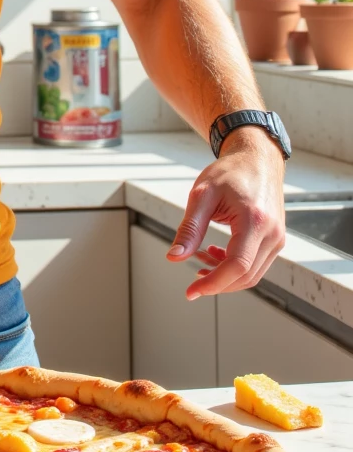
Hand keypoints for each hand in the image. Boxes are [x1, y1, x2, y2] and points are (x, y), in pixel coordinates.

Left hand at [167, 129, 285, 298]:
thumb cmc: (230, 172)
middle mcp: (272, 233)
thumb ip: (189, 229)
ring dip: (225, 276)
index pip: (237, 266)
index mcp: (255, 220)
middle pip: (246, 276)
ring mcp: (278, 238)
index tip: (191, 292)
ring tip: (201, 259)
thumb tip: (174, 256)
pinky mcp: (276, 239)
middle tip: (192, 280)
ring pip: (253, 275)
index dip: (213, 284)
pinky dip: (235, 268)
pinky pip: (256, 265)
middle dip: (217, 283)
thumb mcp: (202, 195)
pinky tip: (216, 254)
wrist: (257, 159)